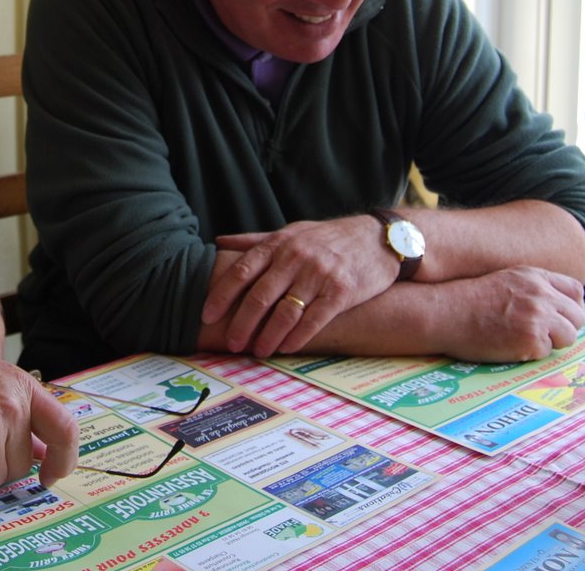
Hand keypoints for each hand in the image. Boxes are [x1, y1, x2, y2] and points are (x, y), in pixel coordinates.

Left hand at [204, 216, 396, 356]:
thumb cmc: (328, 237)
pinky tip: (286, 347)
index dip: (221, 295)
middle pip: (260, 296)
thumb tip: (219, 242)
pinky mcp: (342, 291)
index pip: (242, 271)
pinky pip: (315, 319)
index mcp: (279, 244)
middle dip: (242, 324)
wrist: (377, 237)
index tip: (206, 315)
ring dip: (268, 336)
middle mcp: (296, 257)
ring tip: (257, 351)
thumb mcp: (291, 231)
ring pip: (286, 312)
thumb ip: (255, 240)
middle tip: (230, 344)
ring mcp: (319, 274)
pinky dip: (298, 337)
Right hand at [429, 266, 584, 362]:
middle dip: (565, 328)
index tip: (561, 317)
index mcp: (535, 276)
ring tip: (525, 340)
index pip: (575, 291)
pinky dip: (532, 354)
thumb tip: (558, 307)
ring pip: (569, 336)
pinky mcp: (531, 340)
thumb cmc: (467, 300)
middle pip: (577, 316)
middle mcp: (540, 294)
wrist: (444, 313)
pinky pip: (547, 352)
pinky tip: (511, 346)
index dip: (572, 307)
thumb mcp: (506, 280)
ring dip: (552, 342)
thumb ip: (533, 288)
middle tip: (545, 335)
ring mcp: (538, 317)